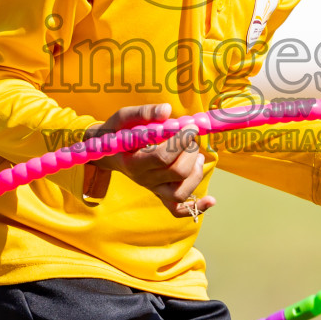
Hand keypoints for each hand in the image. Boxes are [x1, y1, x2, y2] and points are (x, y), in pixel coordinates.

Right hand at [81, 102, 213, 217]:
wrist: (109, 152)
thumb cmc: (117, 132)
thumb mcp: (124, 118)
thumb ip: (144, 113)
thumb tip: (167, 110)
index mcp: (133, 162)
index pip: (162, 157)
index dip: (181, 142)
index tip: (191, 126)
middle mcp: (144, 180)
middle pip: (176, 174)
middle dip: (190, 152)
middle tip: (191, 136)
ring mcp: (153, 189)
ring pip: (181, 193)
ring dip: (196, 172)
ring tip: (196, 155)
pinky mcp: (161, 193)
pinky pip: (178, 209)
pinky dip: (196, 207)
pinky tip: (211, 200)